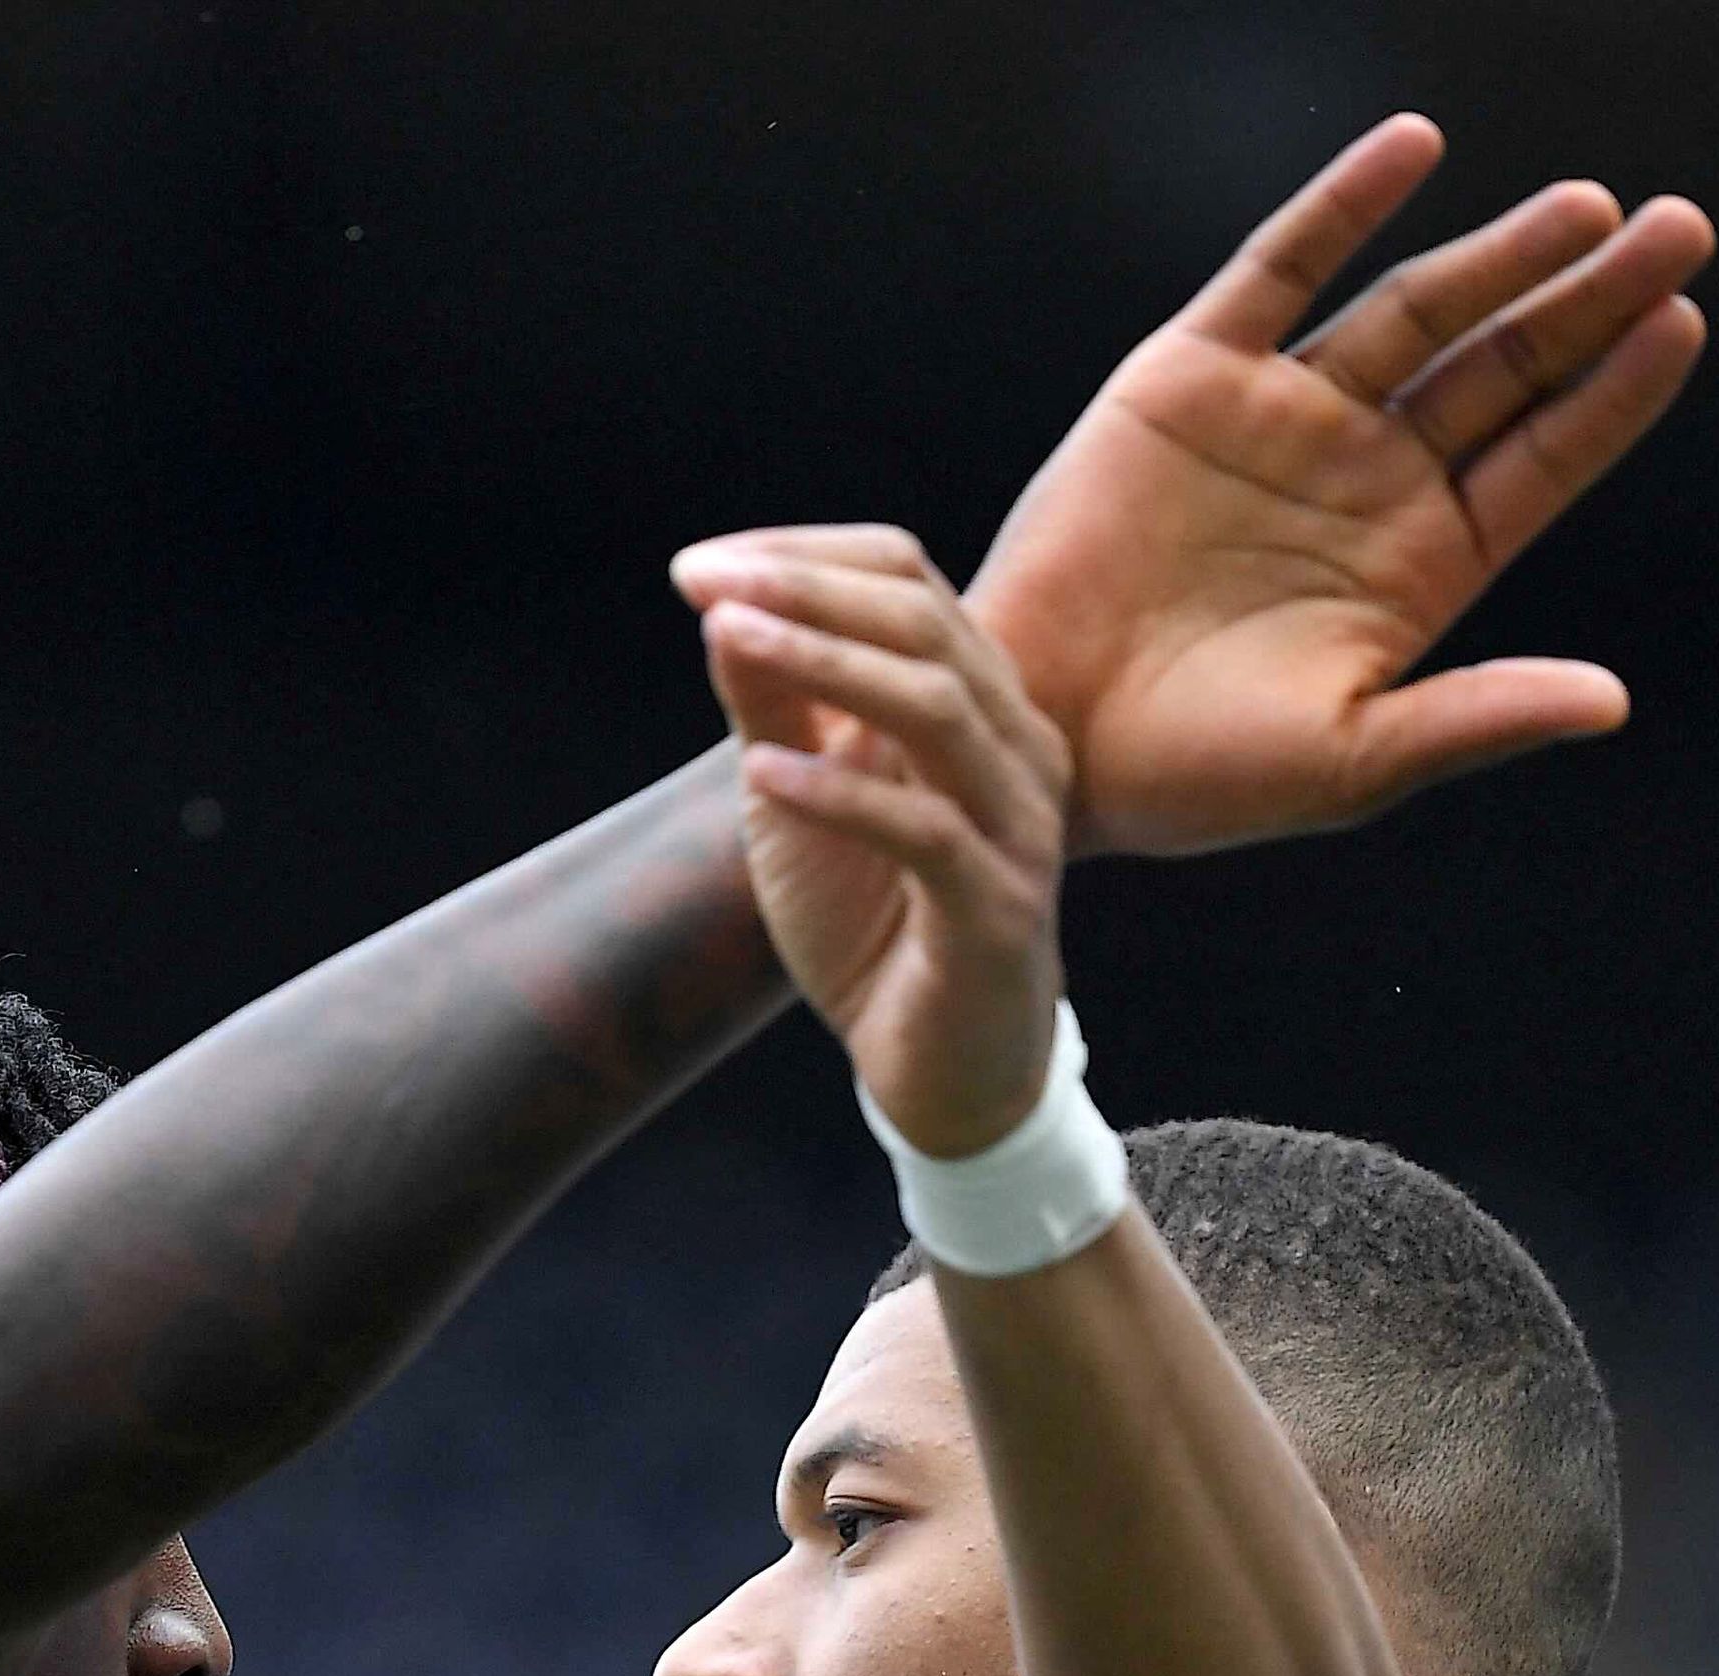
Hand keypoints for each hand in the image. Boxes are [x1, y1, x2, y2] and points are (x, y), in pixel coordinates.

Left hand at [666, 534, 1071, 1154]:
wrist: (942, 1073)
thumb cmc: (875, 926)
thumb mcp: (800, 800)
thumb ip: (774, 705)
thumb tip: (719, 606)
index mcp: (981, 704)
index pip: (909, 581)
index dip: (805, 559)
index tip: (699, 568)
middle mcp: (1017, 747)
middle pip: (926, 623)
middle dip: (807, 591)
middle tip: (707, 584)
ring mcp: (1019, 827)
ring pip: (937, 709)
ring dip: (823, 664)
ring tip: (727, 639)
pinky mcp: (1001, 912)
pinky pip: (927, 833)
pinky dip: (837, 795)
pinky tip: (759, 774)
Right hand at [968, 115, 1712, 856]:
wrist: (1037, 743)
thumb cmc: (1192, 778)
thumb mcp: (1352, 758)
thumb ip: (1477, 716)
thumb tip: (1612, 701)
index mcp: (1420, 564)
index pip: (1543, 458)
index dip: (1615, 393)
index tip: (1681, 320)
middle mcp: (1366, 478)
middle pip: (1502, 368)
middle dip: (1588, 300)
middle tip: (1680, 229)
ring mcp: (1283, 419)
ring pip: (1414, 311)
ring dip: (1499, 255)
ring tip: (1588, 206)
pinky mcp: (1192, 376)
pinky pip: (1281, 268)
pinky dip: (1345, 204)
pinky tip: (1414, 148)